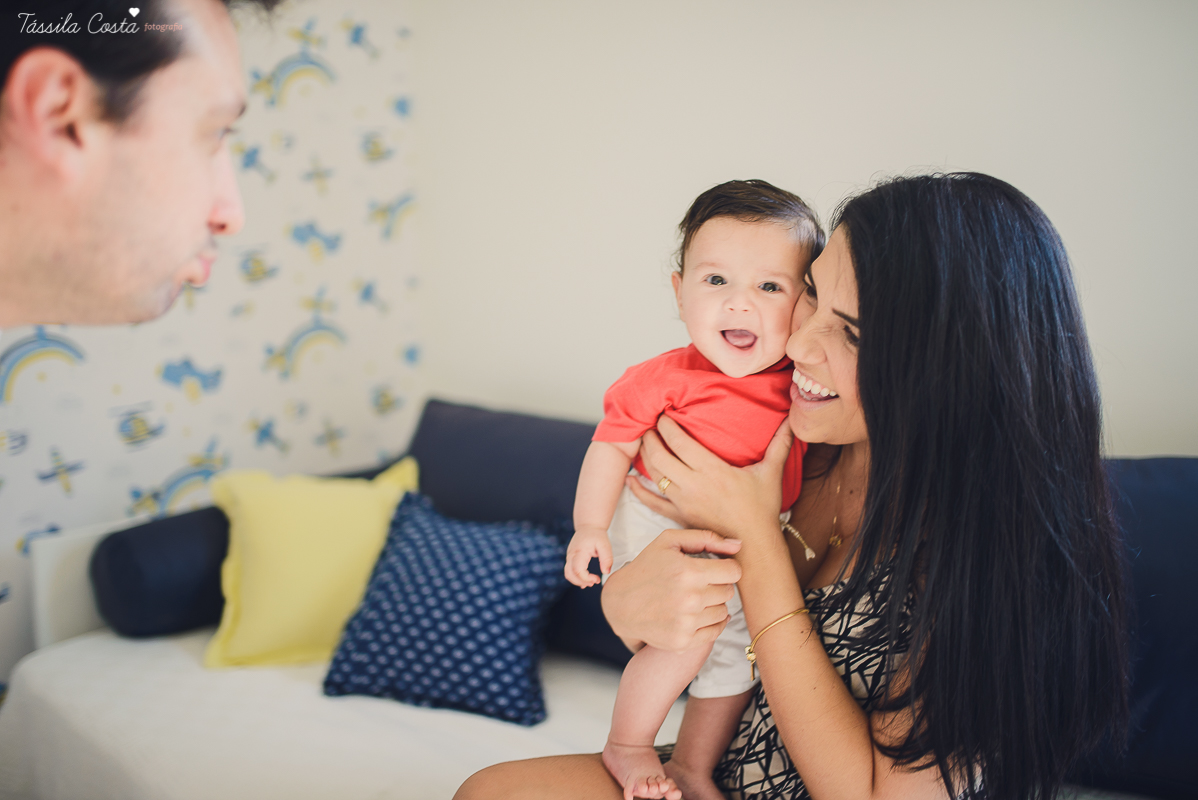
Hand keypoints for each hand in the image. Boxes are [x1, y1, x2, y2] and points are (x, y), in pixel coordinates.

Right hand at [565, 526, 611, 587]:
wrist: (588, 526)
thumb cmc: (597, 535)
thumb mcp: (605, 545)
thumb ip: (607, 558)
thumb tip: (606, 572)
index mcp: (580, 551)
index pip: (578, 570)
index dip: (586, 578)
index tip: (597, 579)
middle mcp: (571, 555)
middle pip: (570, 574)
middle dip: (581, 582)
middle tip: (595, 582)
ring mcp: (569, 556)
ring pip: (568, 574)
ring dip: (578, 581)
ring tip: (590, 583)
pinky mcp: (570, 558)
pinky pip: (569, 571)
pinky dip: (576, 578)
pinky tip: (585, 581)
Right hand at [601, 528, 742, 652]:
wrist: (620, 603)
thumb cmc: (646, 567)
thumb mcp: (669, 542)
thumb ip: (706, 538)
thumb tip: (738, 544)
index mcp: (688, 572)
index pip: (733, 572)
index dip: (726, 567)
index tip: (716, 568)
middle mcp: (690, 600)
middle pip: (728, 592)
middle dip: (718, 584)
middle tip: (699, 582)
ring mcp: (686, 623)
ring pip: (723, 611)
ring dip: (713, 603)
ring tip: (694, 597)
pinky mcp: (683, 642)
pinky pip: (715, 631)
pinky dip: (711, 622)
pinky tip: (697, 613)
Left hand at [635, 415, 793, 538]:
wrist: (752, 546)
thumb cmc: (761, 509)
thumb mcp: (771, 474)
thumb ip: (780, 444)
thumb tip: (793, 421)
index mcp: (712, 471)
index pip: (679, 442)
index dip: (667, 425)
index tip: (663, 414)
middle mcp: (693, 485)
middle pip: (660, 456)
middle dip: (650, 437)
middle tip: (648, 425)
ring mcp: (683, 502)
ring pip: (653, 476)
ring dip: (644, 457)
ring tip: (642, 442)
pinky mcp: (678, 516)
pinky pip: (651, 502)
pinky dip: (637, 490)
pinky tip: (629, 480)